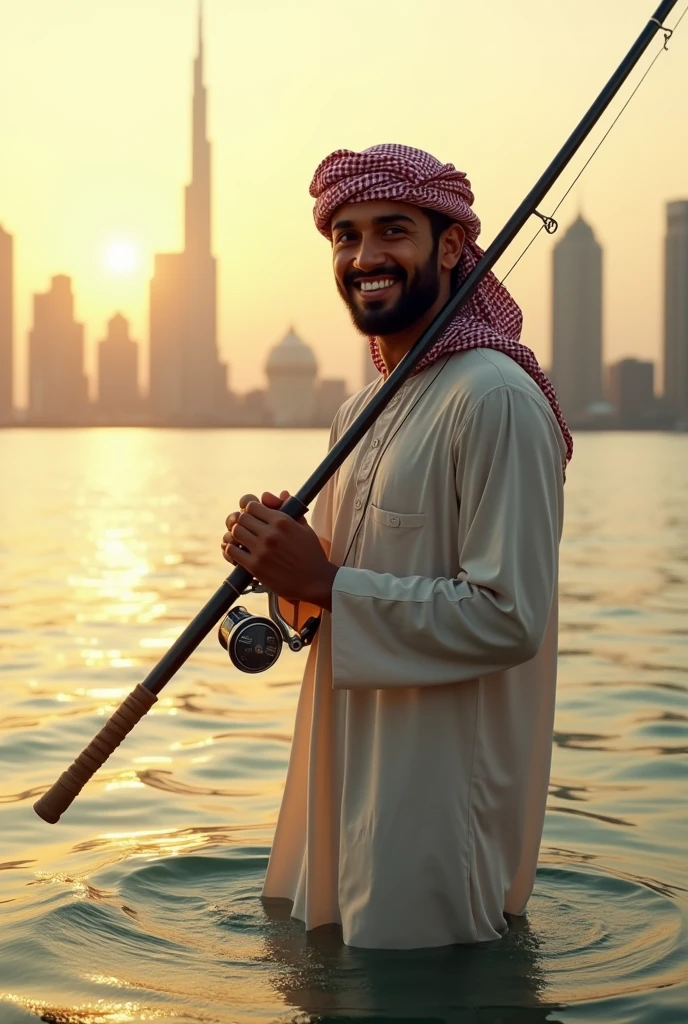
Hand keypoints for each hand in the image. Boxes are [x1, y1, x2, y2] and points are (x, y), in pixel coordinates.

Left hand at [221, 491, 336, 609]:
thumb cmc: (311, 554)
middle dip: (243, 522)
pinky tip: (239, 551)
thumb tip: (281, 494)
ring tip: (244, 540)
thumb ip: (291, 509)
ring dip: (237, 534)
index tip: (253, 517)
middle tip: (248, 529)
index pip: (252, 506)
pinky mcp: (255, 566)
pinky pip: (232, 550)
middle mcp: (270, 533)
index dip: (250, 510)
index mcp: (282, 521)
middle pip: (242, 518)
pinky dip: (232, 549)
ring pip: (236, 532)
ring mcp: (261, 550)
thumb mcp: (305, 528)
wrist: (315, 582)